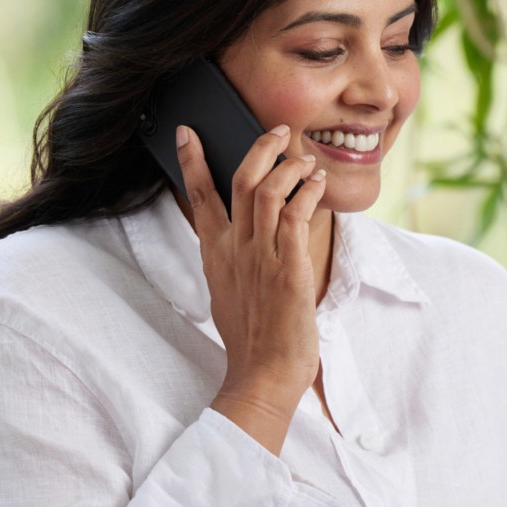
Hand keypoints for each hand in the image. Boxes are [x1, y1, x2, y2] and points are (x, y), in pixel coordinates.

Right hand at [175, 123, 328, 453]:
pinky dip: (306, 193)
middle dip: (259, 148)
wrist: (262, 375)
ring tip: (306, 158)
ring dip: (288, 167)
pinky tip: (318, 185)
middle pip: (239, 182)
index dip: (192, 162)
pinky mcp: (288, 269)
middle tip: (279, 131)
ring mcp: (260, 258)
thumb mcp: (229, 292)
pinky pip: (294, 217)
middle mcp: (234, 251)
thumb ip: (233, 260)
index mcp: (216, 255)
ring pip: (266, 192)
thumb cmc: (252, 338)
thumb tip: (238, 238)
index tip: (188, 132)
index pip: (199, 198)